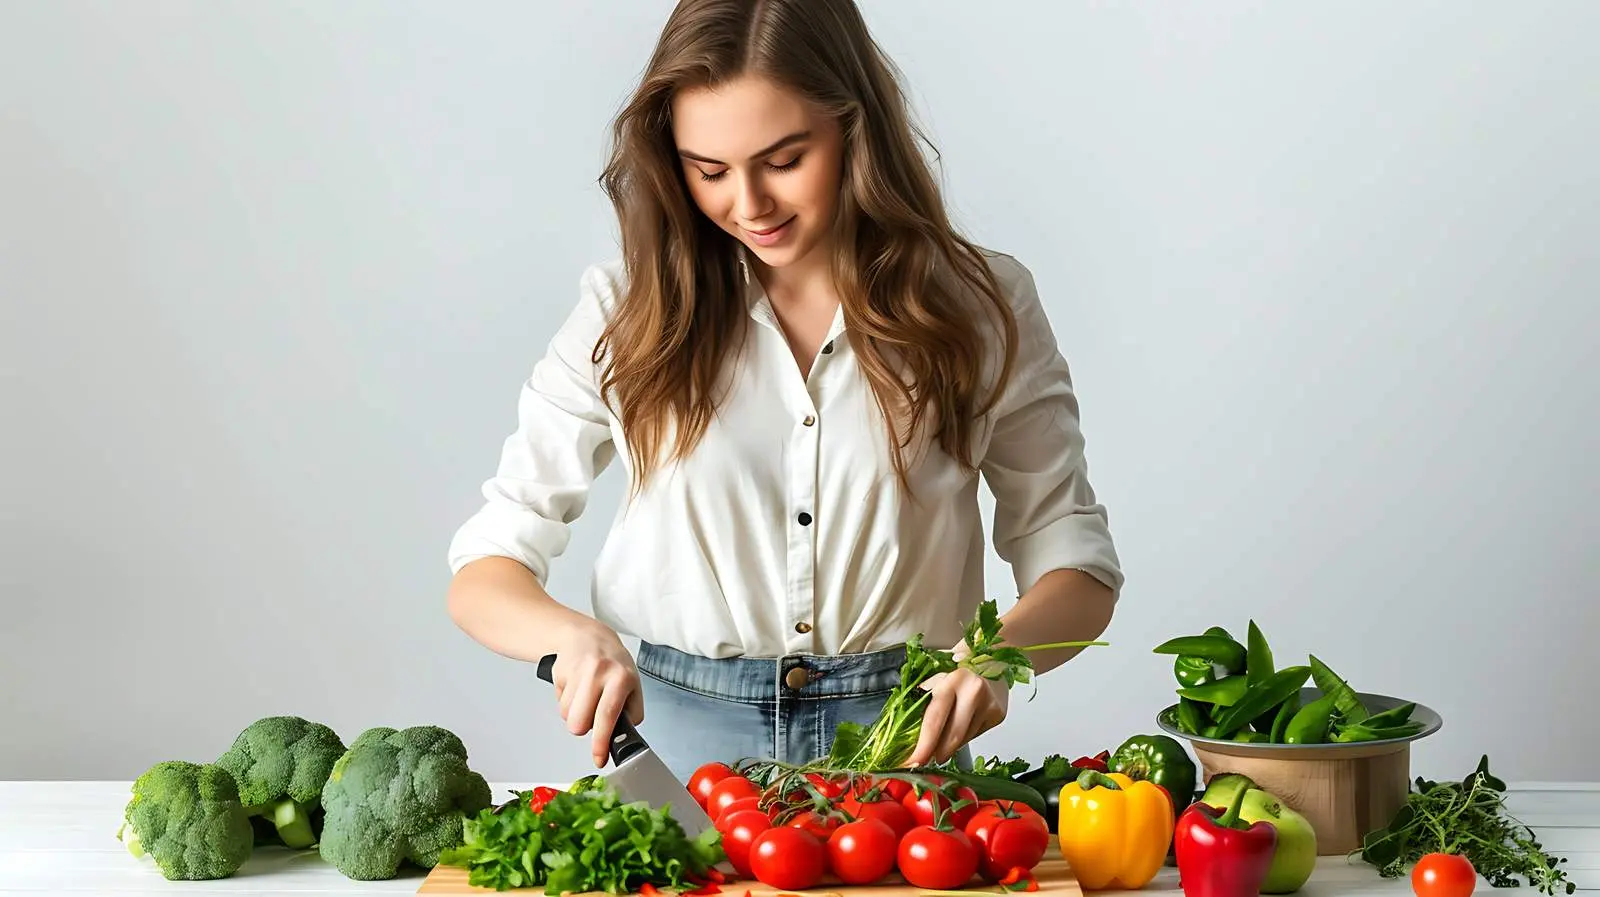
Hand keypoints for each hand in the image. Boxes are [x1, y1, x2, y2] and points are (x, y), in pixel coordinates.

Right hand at [548, 622, 643, 767]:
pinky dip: (567, 700)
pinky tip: (576, 687)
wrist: (588, 636)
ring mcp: (577, 671)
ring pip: (567, 715)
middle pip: (578, 723)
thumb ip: (631, 711)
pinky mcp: (560, 671)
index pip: (607, 717)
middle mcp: (598, 673)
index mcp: (621, 678)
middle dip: (582, 726)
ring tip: (585, 696)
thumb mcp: (633, 683)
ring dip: (575, 713)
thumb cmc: (613, 664)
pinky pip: (559, 702)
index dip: (601, 743)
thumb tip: (620, 735)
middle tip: (590, 715)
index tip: (599, 759)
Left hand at [905, 667, 1008, 766]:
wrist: (992, 657)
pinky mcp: (999, 715)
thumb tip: (908, 733)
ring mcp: (989, 705)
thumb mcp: (937, 675)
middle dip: (936, 753)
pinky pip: (975, 735)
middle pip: (952, 736)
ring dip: (949, 746)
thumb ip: (924, 698)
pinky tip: (960, 727)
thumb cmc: (958, 666)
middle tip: (924, 761)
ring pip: (964, 739)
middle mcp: (974, 692)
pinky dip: (964, 737)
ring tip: (941, 743)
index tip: (914, 761)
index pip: (935, 719)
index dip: (924, 745)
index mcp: (953, 680)